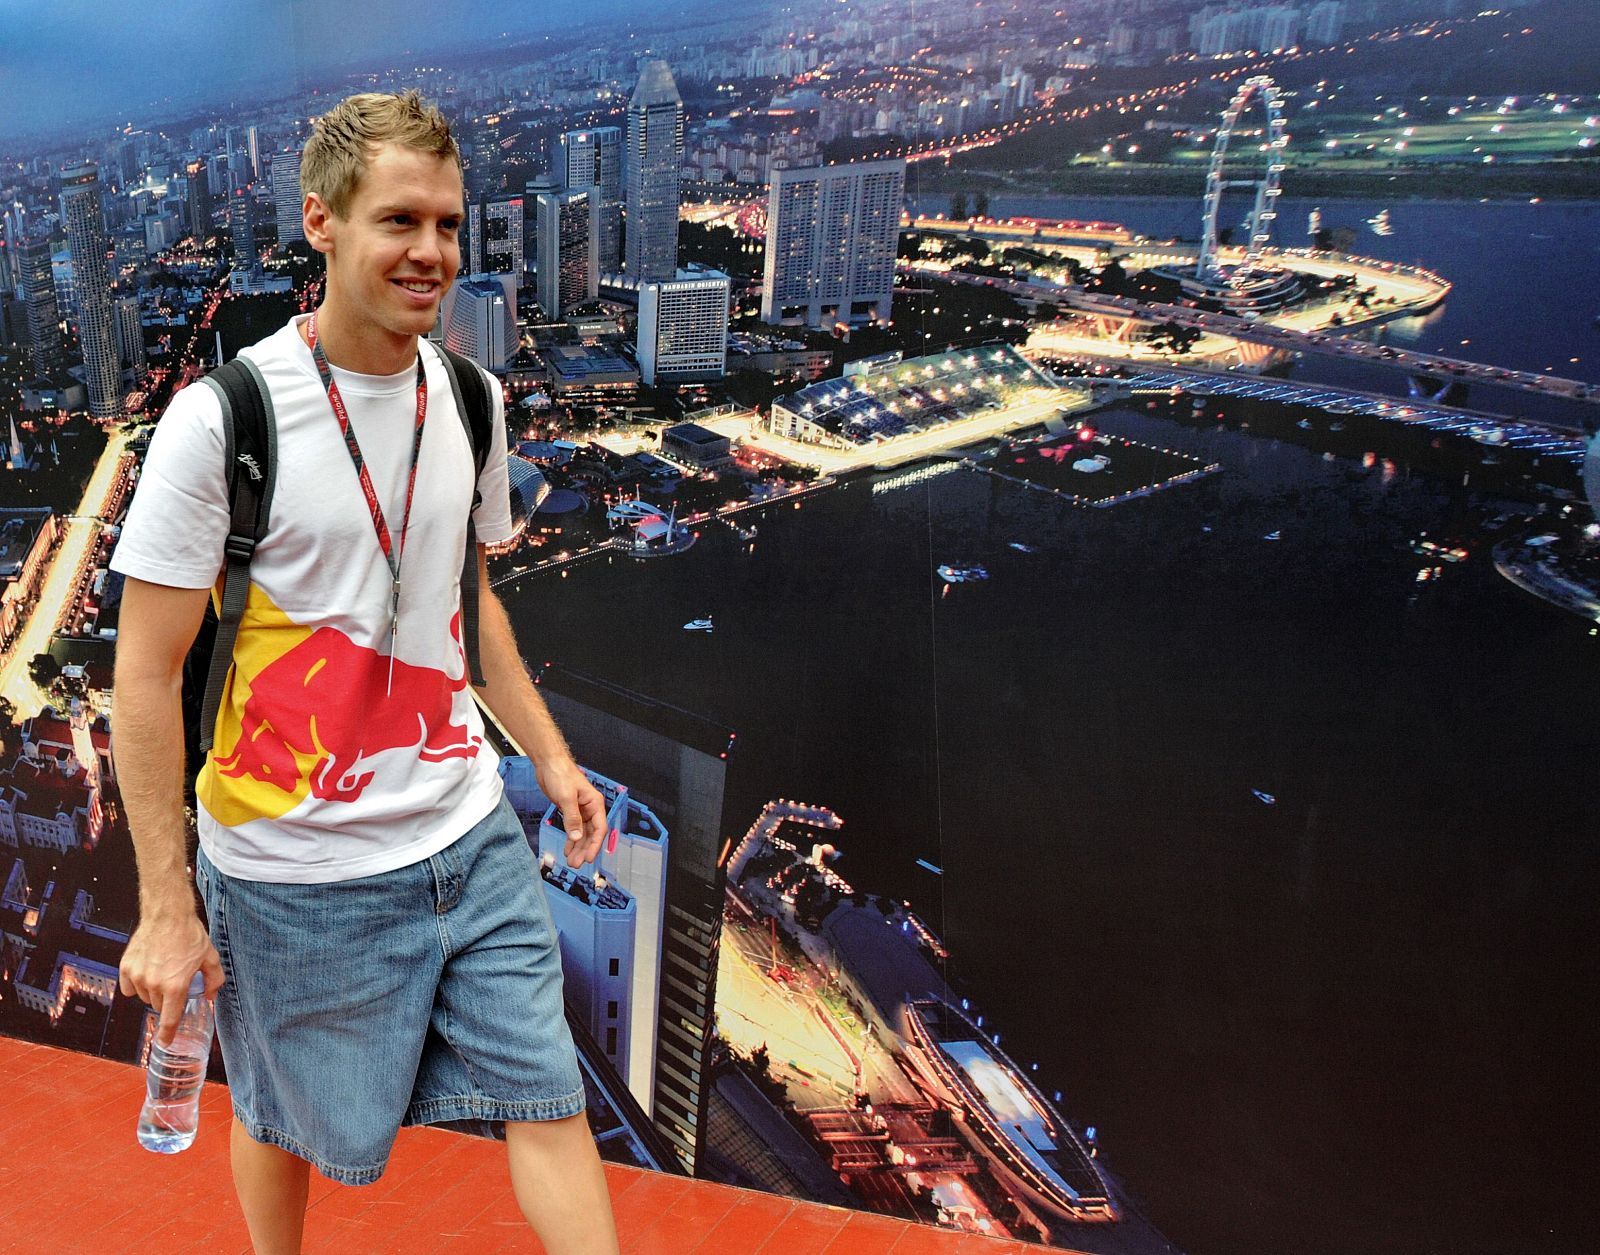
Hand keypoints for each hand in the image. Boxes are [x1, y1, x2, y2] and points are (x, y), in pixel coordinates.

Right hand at [118, 908, 223, 1045]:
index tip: (165, 1042)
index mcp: (175, 985)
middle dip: (167, 999)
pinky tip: (147, 971)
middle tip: (175, 980)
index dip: (168, 1034)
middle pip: (158, 1005)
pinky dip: (136, 984)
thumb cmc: (188, 934)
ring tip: (163, 970)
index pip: (170, 1019)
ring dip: (152, 990)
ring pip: (143, 997)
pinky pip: (128, 988)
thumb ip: (214, 980)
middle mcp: (154, 984)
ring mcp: (137, 976)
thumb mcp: (210, 957)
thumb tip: (211, 995)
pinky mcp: (126, 967)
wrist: (167, 914)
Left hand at [536, 756, 607, 867]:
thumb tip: (576, 837)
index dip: (595, 845)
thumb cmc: (561, 774)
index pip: (599, 828)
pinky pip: (573, 829)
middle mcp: (590, 808)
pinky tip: (568, 849)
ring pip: (582, 833)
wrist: (548, 763)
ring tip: (572, 860)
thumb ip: (572, 818)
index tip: (589, 858)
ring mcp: (580, 810)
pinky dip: (570, 840)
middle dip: (585, 849)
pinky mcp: (569, 811)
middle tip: (577, 863)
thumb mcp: (567, 797)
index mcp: (595, 803)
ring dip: (578, 847)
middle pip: (591, 834)